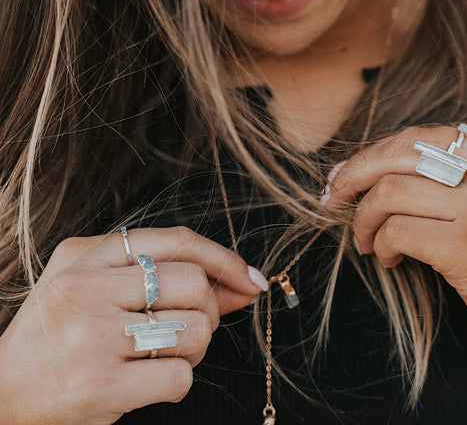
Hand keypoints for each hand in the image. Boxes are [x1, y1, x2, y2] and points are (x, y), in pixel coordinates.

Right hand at [0, 226, 266, 424]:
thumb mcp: (98, 288)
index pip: (177, 241)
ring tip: (162, 356)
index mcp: (85, 256)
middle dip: (208, 312)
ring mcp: (90, 336)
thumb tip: (245, 284)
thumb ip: (167, 278)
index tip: (249, 279)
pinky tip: (147, 382)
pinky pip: (179, 377)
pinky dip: (176, 383)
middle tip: (188, 329)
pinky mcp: (98, 385)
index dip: (225, 259)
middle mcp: (85, 288)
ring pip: (195, 331)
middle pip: (195, 285)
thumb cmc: (58, 336)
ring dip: (194, 350)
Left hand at [323, 126, 466, 346]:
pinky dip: (382, 244)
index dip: (371, 155)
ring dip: (364, 219)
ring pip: (390, 192)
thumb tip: (372, 166)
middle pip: (398, 155)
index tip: (345, 178)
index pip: (418, 137)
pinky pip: (398, 231)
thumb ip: (451, 172)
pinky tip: (390, 258)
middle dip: (353, 176)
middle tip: (333, 199)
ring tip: (369, 240)